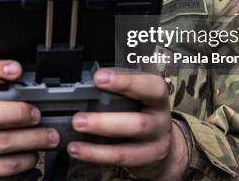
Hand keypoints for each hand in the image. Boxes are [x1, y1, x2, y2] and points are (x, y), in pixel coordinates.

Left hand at [68, 69, 187, 180]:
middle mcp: (160, 121)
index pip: (149, 86)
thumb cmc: (144, 110)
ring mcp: (154, 144)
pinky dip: (94, 155)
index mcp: (157, 97)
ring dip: (96, 146)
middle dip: (104, 121)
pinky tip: (77, 149)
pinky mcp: (145, 161)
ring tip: (76, 134)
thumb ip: (120, 89)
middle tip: (78, 118)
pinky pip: (118, 160)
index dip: (125, 81)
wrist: (163, 142)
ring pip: (126, 149)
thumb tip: (87, 84)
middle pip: (138, 123)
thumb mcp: (141, 94)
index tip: (98, 78)